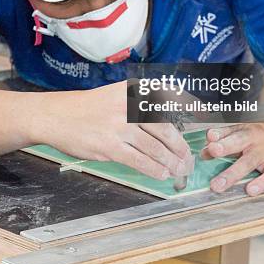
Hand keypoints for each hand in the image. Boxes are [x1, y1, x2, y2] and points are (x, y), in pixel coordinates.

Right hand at [31, 82, 190, 180]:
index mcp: (134, 90)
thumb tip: (169, 120)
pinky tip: (163, 174)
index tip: (207, 119)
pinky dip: (154, 169)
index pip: (170, 99)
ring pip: (155, 147)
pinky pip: (139, 160)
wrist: (57, 115)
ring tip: (180, 169)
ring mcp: (119, 126)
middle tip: (189, 157)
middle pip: (166, 128)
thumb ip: (141, 103)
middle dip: (181, 146)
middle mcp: (129, 105)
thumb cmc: (89, 107)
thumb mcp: (117, 94)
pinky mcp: (110, 146)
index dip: (190, 110)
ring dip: (171, 161)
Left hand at [201, 124, 263, 195]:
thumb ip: (221, 142)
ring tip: (219, 184)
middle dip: (225, 147)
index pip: (228, 130)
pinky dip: (261, 184)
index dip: (219, 134)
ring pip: (249, 162)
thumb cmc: (254, 136)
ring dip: (233, 173)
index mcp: (242, 130)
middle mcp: (254, 139)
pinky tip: (251, 190)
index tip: (210, 136)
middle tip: (213, 151)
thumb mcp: (238, 134)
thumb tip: (204, 154)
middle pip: (238, 142)